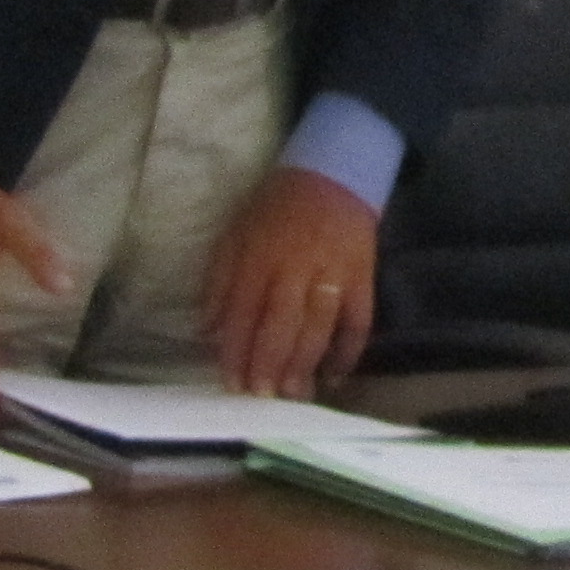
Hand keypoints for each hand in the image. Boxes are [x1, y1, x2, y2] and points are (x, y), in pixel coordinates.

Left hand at [202, 164, 378, 399]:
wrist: (335, 173)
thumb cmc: (276, 208)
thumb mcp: (236, 234)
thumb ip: (219, 281)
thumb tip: (206, 331)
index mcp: (259, 257)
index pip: (243, 312)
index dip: (236, 350)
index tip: (231, 383)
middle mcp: (296, 267)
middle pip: (281, 322)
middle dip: (270, 363)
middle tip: (262, 397)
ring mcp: (334, 272)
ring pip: (319, 324)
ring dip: (305, 362)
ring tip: (294, 394)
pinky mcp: (363, 275)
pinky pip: (359, 318)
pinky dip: (349, 348)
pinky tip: (335, 374)